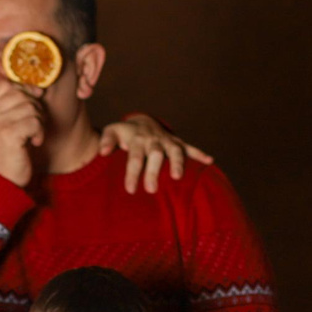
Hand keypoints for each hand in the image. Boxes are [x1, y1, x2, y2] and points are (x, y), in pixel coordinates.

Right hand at [0, 81, 44, 187]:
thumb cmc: (4, 155)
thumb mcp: (1, 127)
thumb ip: (12, 106)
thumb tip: (38, 89)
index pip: (4, 84)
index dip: (23, 89)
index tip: (33, 101)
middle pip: (19, 94)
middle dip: (33, 108)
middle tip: (33, 125)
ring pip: (30, 107)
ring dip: (38, 122)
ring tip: (32, 136)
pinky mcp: (8, 134)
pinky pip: (34, 121)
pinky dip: (39, 132)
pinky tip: (34, 143)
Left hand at [98, 113, 213, 193]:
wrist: (142, 121)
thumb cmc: (125, 133)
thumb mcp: (112, 132)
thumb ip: (106, 141)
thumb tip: (101, 152)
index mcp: (137, 139)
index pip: (134, 157)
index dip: (132, 172)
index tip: (130, 189)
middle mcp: (154, 140)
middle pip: (155, 155)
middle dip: (154, 171)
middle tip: (150, 190)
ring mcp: (168, 141)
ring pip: (175, 151)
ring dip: (178, 162)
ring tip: (177, 177)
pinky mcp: (178, 143)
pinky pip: (191, 147)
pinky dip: (200, 154)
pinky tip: (210, 161)